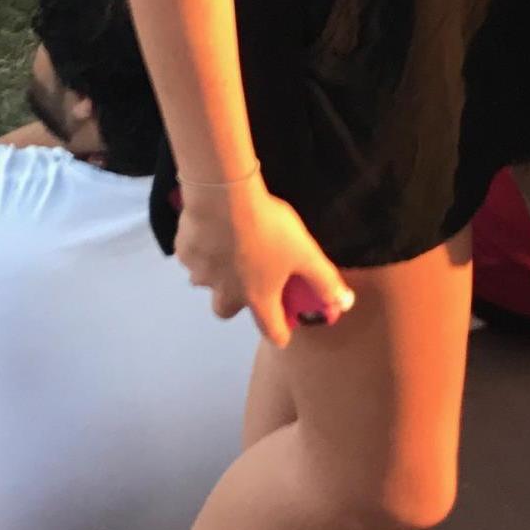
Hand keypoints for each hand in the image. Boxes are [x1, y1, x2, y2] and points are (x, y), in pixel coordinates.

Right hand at [172, 179, 356, 347]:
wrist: (224, 197)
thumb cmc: (269, 229)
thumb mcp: (305, 252)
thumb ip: (324, 280)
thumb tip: (345, 305)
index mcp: (258, 298)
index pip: (271, 332)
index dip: (281, 332)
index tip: (285, 328)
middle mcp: (225, 293)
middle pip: (226, 310)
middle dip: (236, 301)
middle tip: (247, 278)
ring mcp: (201, 273)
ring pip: (206, 281)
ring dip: (216, 270)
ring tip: (229, 244)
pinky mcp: (185, 252)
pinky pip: (193, 256)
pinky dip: (202, 247)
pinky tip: (212, 227)